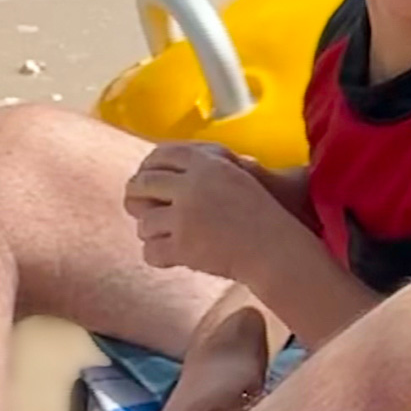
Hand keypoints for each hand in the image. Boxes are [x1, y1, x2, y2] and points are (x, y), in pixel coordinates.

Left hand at [124, 143, 306, 283]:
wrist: (275, 248)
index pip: (162, 154)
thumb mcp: (237, 176)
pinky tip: (170, 256)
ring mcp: (185, 217)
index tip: (145, 176)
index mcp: (208, 164)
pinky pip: (150, 251)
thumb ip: (205, 167)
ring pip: (144, 222)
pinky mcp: (183, 246)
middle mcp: (192, 186)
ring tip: (166, 235)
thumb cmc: (262, 213)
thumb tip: (164, 166)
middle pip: (143, 184)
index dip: (148, 165)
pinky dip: (157, 256)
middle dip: (136, 196)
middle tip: (138, 205)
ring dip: (151, 230)